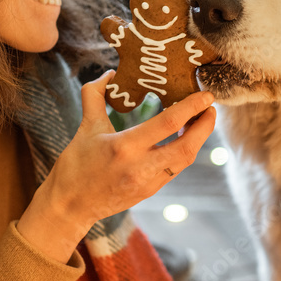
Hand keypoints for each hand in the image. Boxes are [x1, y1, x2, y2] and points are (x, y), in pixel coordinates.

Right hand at [17, 70, 215, 261]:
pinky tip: (183, 138)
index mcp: (124, 147)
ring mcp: (148, 182)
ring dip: (198, 139)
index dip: (192, 107)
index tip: (206, 95)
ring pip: (185, 160)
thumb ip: (95, 95)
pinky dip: (184, 151)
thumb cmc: (75, 165)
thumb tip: (109, 74)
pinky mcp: (150, 191)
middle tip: (211, 108)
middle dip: (205, 126)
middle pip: (188, 146)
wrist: (69, 206)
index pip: (168, 123)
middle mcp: (141, 167)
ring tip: (201, 120)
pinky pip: (175, 168)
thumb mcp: (85, 127)